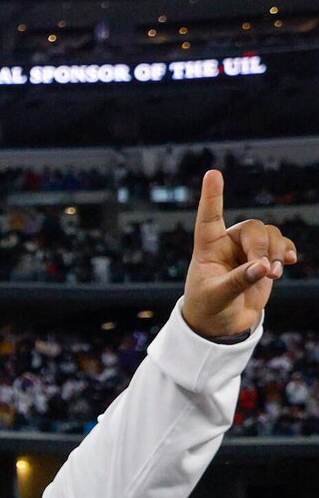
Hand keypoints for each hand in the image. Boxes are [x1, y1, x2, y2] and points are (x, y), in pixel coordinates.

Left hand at [181, 169, 295, 340]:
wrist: (221, 325)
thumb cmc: (208, 308)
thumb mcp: (217, 296)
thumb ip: (238, 281)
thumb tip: (263, 267)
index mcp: (207, 248)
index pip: (209, 218)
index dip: (212, 196)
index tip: (213, 173)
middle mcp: (228, 244)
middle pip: (253, 229)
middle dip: (262, 248)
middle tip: (264, 271)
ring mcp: (248, 250)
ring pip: (270, 235)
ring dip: (276, 253)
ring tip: (273, 275)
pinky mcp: (264, 260)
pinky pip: (281, 245)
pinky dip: (287, 252)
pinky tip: (290, 262)